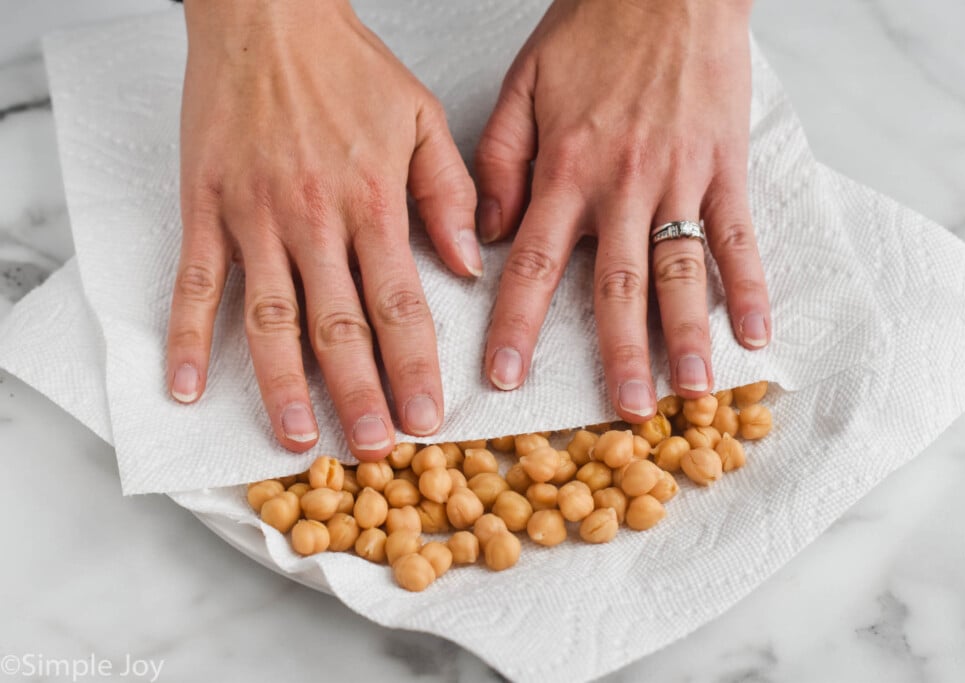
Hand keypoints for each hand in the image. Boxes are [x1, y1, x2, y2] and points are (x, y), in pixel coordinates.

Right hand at [166, 0, 479, 458]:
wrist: (267, 15)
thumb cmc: (347, 67)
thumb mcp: (422, 118)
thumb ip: (449, 195)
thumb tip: (470, 265)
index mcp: (372, 202)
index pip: (401, 305)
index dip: (416, 368)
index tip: (429, 418)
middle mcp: (314, 219)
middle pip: (339, 326)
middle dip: (361, 396)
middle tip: (375, 452)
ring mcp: (253, 217)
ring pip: (269, 318)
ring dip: (283, 385)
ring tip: (298, 438)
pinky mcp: (205, 207)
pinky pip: (192, 282)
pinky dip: (185, 336)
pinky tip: (185, 386)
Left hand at [475, 0, 769, 419]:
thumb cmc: (592, 30)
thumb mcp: (523, 86)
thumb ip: (499, 163)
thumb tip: (482, 237)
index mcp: (565, 171)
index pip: (532, 265)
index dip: (517, 326)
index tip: (506, 379)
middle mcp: (623, 185)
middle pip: (617, 286)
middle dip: (618, 354)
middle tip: (622, 414)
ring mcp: (680, 178)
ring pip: (682, 270)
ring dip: (686, 336)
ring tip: (692, 393)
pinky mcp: (726, 165)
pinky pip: (740, 235)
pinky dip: (750, 286)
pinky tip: (756, 334)